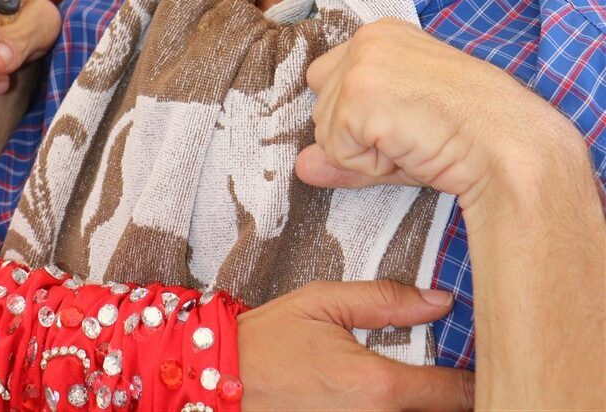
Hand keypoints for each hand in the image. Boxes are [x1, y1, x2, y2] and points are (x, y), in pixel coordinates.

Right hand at [238, 279, 473, 410]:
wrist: (219, 383)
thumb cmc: (267, 343)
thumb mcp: (323, 303)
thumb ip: (385, 300)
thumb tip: (439, 300)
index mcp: (378, 386)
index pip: (454, 393)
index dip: (475, 378)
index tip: (481, 364)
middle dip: (453, 400)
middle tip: (454, 374)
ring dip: (421, 407)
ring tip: (424, 388)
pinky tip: (386, 398)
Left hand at [296, 19, 571, 211]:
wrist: (507, 145)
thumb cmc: (467, 135)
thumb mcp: (399, 130)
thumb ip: (346, 143)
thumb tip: (302, 167)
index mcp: (381, 35)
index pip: (331, 82)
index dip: (362, 118)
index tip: (410, 121)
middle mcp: (366, 40)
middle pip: (320, 106)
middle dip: (355, 136)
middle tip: (410, 136)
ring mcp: (360, 65)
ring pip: (325, 132)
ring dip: (363, 154)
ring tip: (413, 141)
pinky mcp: (359, 95)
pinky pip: (337, 152)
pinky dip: (370, 166)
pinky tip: (409, 150)